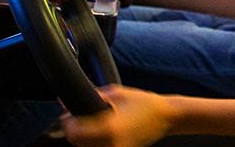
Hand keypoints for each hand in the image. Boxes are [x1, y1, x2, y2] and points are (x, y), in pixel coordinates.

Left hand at [61, 85, 175, 146]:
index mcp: (110, 128)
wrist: (166, 117)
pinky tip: (101, 132)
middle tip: (76, 118)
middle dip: (75, 130)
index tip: (68, 116)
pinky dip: (96, 142)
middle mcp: (112, 144)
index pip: (75, 134)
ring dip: (84, 138)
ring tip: (90, 125)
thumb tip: (68, 99)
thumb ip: (93, 96)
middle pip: (78, 143)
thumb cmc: (145, 104)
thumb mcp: (117, 93)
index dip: (68, 124)